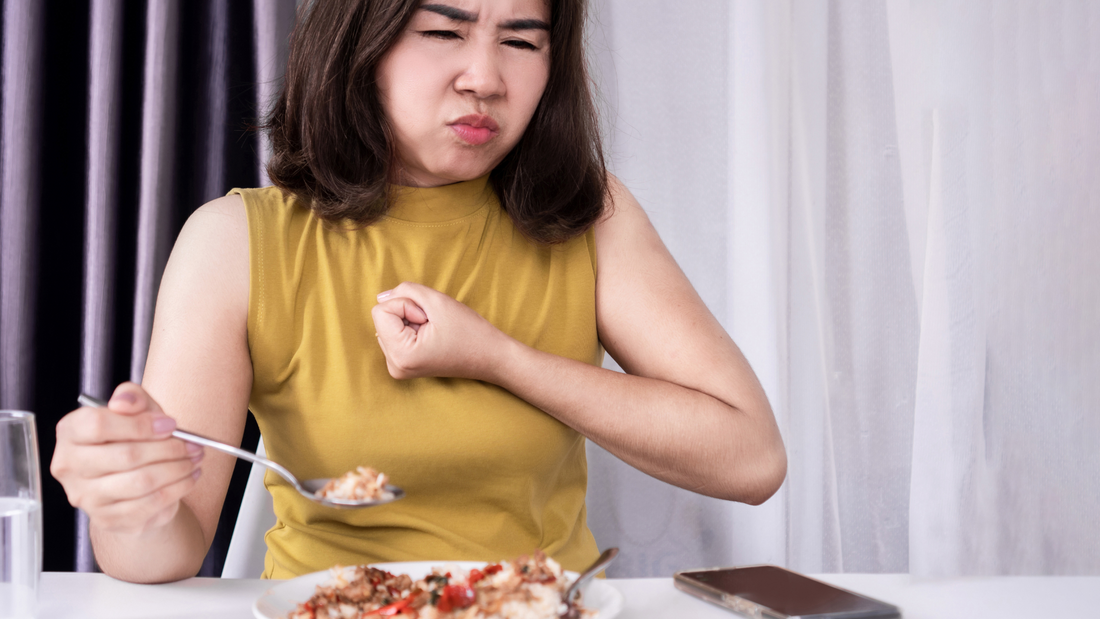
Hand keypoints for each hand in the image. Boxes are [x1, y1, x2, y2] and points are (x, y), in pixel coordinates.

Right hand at [49, 382, 203, 536]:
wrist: (133, 482)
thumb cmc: (134, 438)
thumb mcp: (137, 410)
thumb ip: (132, 398)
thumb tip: (124, 402)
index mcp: (70, 433)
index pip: (98, 425)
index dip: (139, 425)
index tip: (170, 425)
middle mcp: (69, 467)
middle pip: (125, 456)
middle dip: (169, 449)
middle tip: (194, 444)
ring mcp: (86, 497)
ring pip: (142, 482)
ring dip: (178, 469)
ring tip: (195, 459)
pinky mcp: (107, 519)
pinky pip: (150, 504)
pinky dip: (178, 488)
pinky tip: (189, 477)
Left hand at [371, 282, 510, 380]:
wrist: (490, 357)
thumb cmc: (469, 331)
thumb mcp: (436, 300)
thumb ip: (405, 291)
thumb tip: (381, 297)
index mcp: (400, 356)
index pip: (381, 311)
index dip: (407, 306)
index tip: (429, 319)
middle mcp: (394, 366)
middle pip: (383, 318)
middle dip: (408, 313)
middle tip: (435, 326)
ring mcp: (398, 368)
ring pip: (389, 324)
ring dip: (410, 320)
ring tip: (434, 332)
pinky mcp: (403, 365)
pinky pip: (395, 334)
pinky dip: (411, 329)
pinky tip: (431, 337)